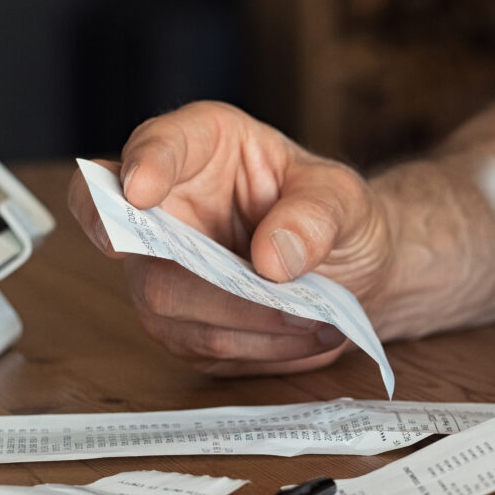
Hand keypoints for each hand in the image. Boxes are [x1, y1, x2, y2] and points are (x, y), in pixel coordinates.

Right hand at [68, 101, 396, 376]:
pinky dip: (260, 349)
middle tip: (285, 291)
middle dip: (211, 281)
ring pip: (168, 307)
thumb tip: (272, 258)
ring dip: (249, 323)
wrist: (352, 269)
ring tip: (317, 320)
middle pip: (142, 245)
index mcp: (201, 145)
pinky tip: (307, 336)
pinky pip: (203, 347)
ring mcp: (162, 270)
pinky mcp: (180, 325)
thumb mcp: (344, 198)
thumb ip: (316, 215)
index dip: (142, 166)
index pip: (154, 145)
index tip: (141, 191)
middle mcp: (167, 206)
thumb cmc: (336, 214)